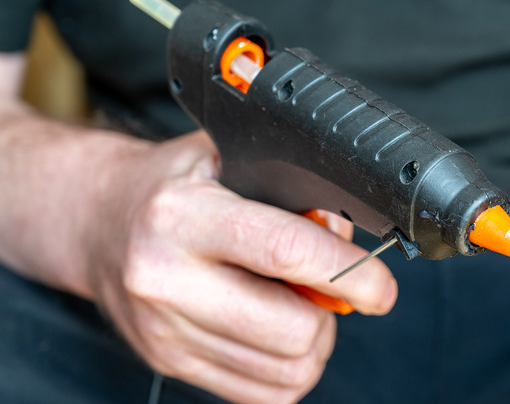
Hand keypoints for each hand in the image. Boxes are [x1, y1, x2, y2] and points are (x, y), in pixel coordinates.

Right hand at [85, 131, 396, 403]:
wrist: (100, 222)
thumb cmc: (173, 186)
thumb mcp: (228, 158)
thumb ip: (291, 189)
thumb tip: (349, 237)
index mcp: (182, 216)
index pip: (285, 252)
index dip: (351, 273)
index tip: (380, 286)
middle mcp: (165, 279)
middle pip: (293, 330)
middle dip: (333, 313)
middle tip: (333, 289)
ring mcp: (165, 331)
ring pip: (284, 371)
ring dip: (314, 344)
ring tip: (300, 306)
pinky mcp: (170, 363)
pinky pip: (261, 394)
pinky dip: (288, 371)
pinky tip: (278, 333)